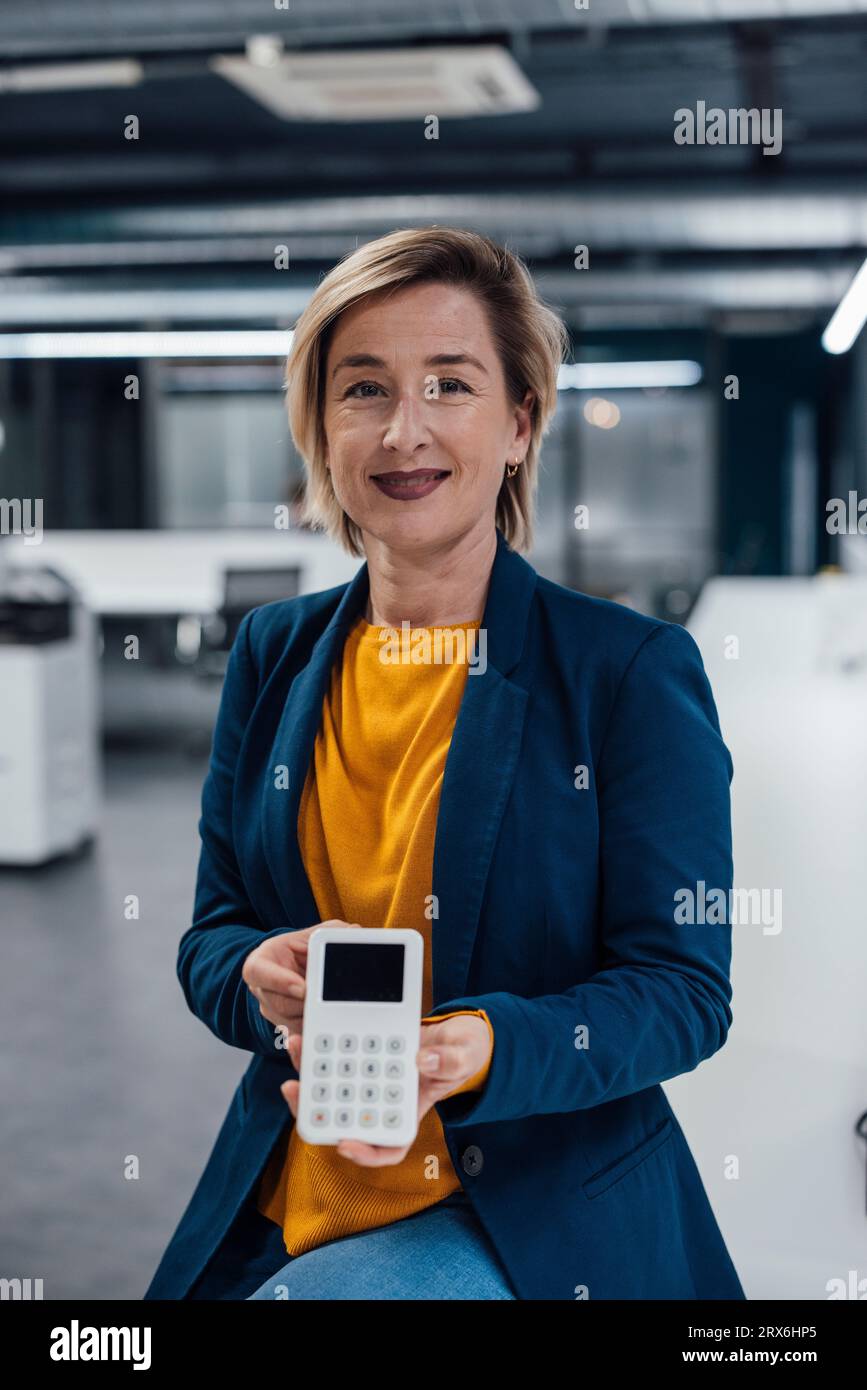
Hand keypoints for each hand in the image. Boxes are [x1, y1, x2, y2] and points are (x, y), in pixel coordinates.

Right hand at [242, 920, 358, 1046]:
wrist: (296, 969)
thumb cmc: (300, 950)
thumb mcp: (312, 935)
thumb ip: (331, 931)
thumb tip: (354, 932)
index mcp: (261, 963)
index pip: (259, 972)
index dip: (280, 982)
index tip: (303, 988)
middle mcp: (261, 990)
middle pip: (279, 1005)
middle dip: (305, 1005)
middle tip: (326, 1002)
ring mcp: (273, 1012)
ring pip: (292, 1024)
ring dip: (314, 1019)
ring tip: (333, 1010)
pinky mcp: (287, 1029)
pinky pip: (299, 1038)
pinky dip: (312, 1037)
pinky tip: (326, 1034)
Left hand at [279, 1013, 492, 1165]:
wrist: (456, 1032)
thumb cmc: (463, 1054)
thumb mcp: (464, 1056)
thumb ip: (449, 1062)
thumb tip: (422, 1062)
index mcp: (410, 1112)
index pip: (387, 1147)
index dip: (364, 1153)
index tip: (344, 1144)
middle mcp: (384, 1100)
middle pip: (345, 1118)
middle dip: (314, 1108)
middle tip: (293, 1088)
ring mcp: (372, 1079)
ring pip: (334, 1088)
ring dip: (310, 1070)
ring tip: (297, 1045)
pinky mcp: (364, 1055)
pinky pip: (338, 1059)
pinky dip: (322, 1048)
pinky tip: (310, 1031)